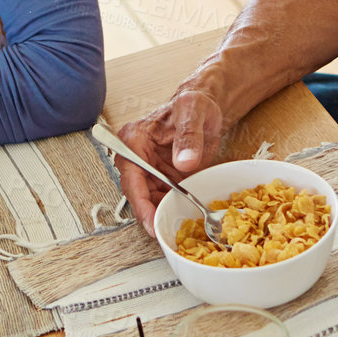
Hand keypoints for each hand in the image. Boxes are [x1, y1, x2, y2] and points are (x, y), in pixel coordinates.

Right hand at [116, 87, 226, 230]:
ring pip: (149, 200)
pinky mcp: (163, 178)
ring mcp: (149, 169)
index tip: (150, 220)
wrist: (207, 106)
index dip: (140, 203)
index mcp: (134, 140)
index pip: (131, 177)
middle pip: (137, 194)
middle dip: (149, 215)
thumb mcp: (193, 113)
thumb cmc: (195, 104)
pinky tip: (182, 216)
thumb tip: (184, 162)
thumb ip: (189, 137)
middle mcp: (137, 157)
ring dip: (161, 214)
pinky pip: (163, 198)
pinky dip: (171, 209)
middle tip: (163, 232)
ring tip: (175, 228)